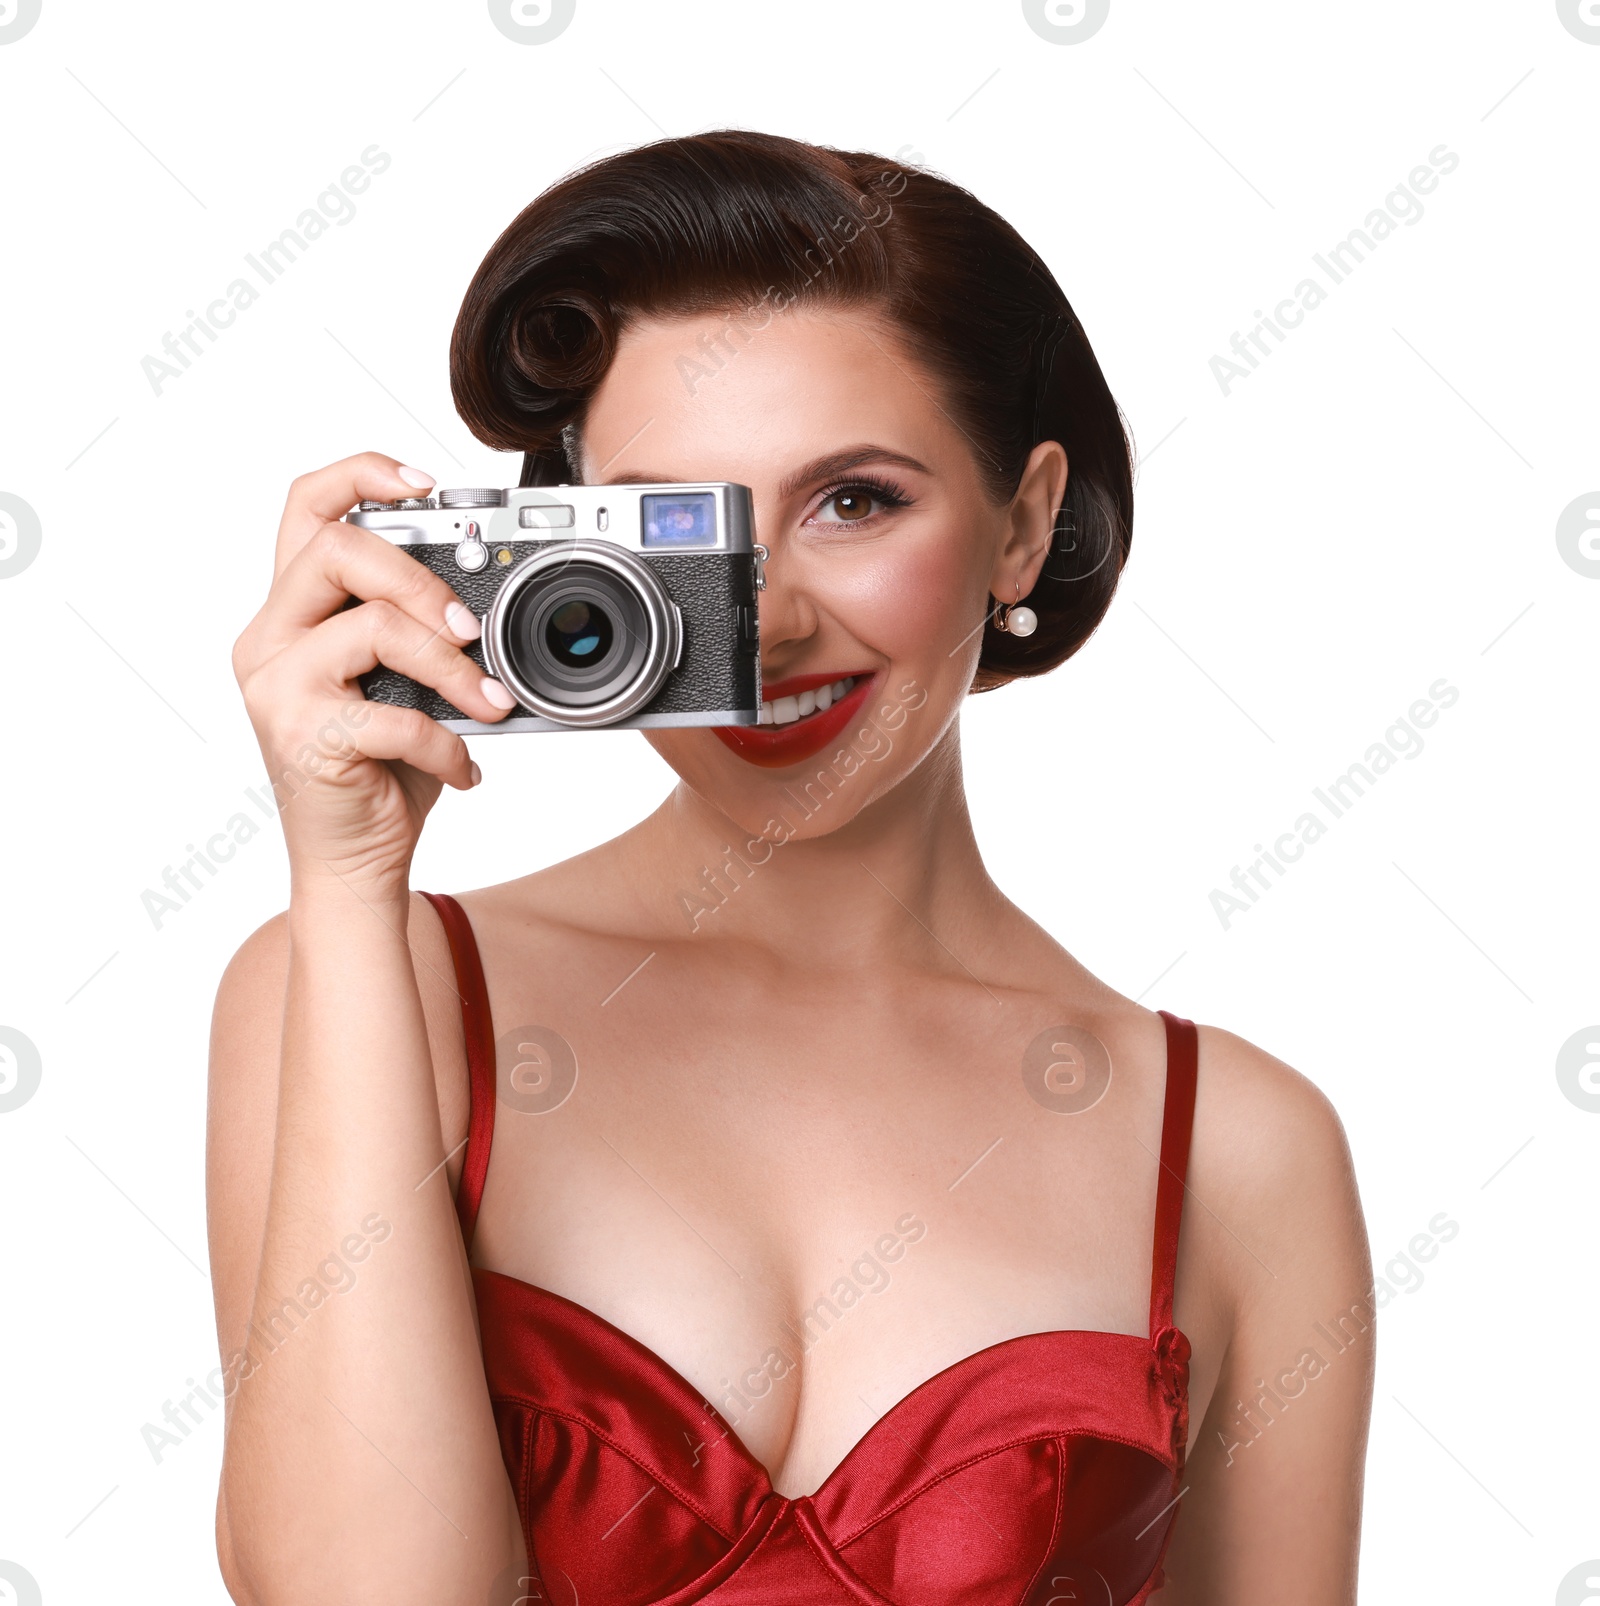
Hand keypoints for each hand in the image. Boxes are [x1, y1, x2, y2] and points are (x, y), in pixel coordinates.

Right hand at [232, 453, 515, 893]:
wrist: (354, 862)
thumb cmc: (381, 770)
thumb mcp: (403, 685)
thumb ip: (420, 632)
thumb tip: (489, 597)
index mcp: (290, 614)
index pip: (306, 509)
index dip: (363, 475)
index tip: (427, 483)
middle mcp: (269, 641)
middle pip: (335, 550)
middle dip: (420, 578)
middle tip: (470, 626)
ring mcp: (278, 688)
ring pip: (372, 626)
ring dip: (452, 666)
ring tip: (492, 703)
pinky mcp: (304, 738)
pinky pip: (396, 716)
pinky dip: (447, 742)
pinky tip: (466, 767)